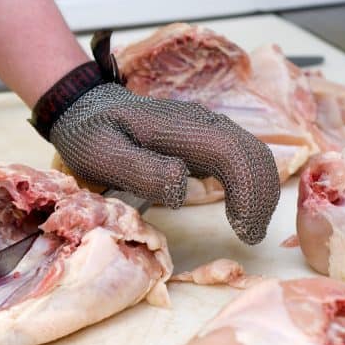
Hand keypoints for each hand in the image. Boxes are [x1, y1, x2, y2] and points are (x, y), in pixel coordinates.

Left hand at [32, 66, 280, 244]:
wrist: (83, 107)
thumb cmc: (90, 134)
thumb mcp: (103, 154)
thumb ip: (142, 170)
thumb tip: (182, 187)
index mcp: (179, 126)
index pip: (231, 153)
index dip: (246, 190)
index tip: (242, 229)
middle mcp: (201, 122)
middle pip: (251, 153)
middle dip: (261, 197)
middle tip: (250, 237)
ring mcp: (205, 128)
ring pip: (251, 154)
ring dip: (259, 191)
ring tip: (248, 229)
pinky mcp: (204, 138)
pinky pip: (239, 157)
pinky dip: (248, 184)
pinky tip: (239, 211)